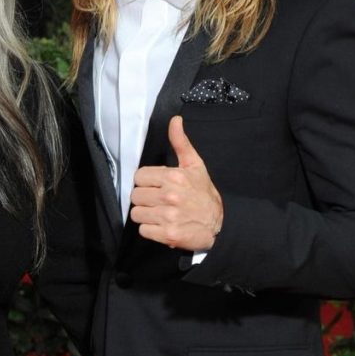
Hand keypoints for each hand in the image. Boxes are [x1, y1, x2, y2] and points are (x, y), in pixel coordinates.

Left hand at [128, 116, 223, 250]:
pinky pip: (143, 230)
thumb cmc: (204, 194)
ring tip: (160, 213)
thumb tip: (175, 120)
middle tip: (158, 200)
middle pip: (136, 195)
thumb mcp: (194, 165)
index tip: (156, 185)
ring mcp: (168, 216)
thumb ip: (181, 143)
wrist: (219, 224)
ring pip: (137, 213)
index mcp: (173, 177)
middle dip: (145, 198)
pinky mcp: (167, 234)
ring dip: (146, 214)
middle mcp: (169, 196)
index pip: (139, 176)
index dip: (146, 181)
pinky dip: (150, 230)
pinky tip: (162, 224)